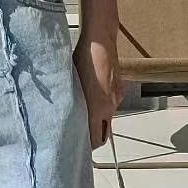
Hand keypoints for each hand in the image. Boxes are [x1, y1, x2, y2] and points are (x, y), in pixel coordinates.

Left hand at [73, 30, 122, 149]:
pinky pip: (110, 104)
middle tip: (81, 136)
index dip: (89, 146)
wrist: (100, 41)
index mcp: (98, 108)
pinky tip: (92, 96)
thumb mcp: (72, 83)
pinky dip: (102, 106)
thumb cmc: (83, 58)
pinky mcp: (118, 88)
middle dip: (94, 137)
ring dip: (98, 119)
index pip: (97, 139)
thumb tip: (68, 117)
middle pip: (105, 132)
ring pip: (107, 117)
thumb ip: (73, 104)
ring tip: (83, 112)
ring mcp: (116, 97)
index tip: (79, 146)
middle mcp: (110, 106)